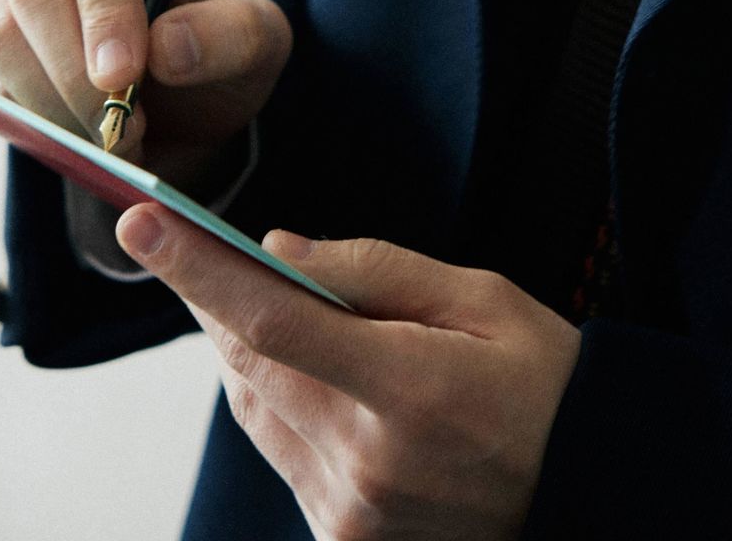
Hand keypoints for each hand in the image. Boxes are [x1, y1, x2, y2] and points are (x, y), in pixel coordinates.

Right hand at [0, 0, 291, 184]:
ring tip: (105, 139)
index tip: (122, 75)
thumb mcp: (255, 42)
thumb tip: (169, 48)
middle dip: (74, 71)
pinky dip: (17, 112)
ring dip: (48, 101)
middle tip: (118, 130)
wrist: (168, 91)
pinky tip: (66, 130)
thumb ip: (231, 36)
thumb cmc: (209, 46)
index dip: (103, 4)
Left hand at [114, 206, 582, 540]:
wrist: (589, 489)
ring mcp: (350, 514)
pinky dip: (274, 398)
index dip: (198, 269)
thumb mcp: (482, 298)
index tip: (141, 220)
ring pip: (253, 408)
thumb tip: (277, 251)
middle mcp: (366, 463)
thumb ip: (375, 272)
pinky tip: (308, 367)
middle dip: (212, 297)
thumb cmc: (541, 380)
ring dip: (242, 346)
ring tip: (262, 297)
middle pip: (248, 364)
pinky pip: (279, 452)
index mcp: (408, 390)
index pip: (273, 321)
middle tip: (186, 237)